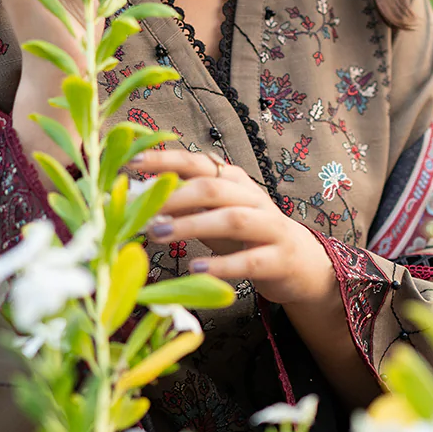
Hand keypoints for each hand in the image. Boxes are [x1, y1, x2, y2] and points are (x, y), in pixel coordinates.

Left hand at [133, 148, 331, 304]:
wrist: (300, 263)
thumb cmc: (247, 236)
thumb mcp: (215, 215)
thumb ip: (186, 204)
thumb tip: (140, 195)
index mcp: (234, 182)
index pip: (197, 162)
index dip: (165, 160)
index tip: (131, 163)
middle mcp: (252, 198)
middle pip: (212, 188)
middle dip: (174, 197)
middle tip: (141, 212)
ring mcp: (269, 227)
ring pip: (230, 219)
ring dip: (190, 225)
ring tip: (157, 235)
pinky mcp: (279, 258)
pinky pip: (249, 260)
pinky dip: (221, 265)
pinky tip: (196, 270)